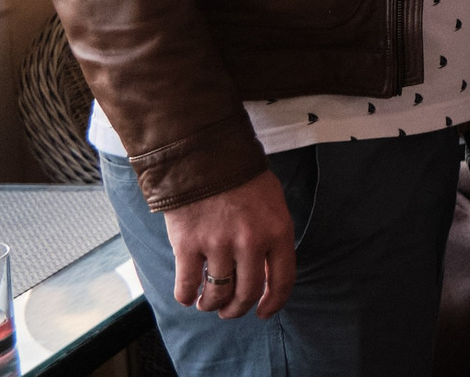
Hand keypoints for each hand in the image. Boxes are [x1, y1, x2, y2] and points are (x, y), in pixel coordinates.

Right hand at [162, 170, 295, 319]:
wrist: (207, 156)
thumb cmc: (242, 179)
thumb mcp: (273, 204)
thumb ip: (273, 236)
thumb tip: (266, 274)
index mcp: (279, 231)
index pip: (283, 280)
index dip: (273, 303)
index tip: (263, 313)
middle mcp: (251, 242)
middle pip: (247, 293)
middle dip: (237, 309)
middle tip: (228, 311)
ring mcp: (219, 244)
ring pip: (217, 294)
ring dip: (211, 305)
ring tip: (207, 304)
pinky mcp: (188, 244)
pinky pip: (187, 285)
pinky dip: (186, 296)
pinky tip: (188, 295)